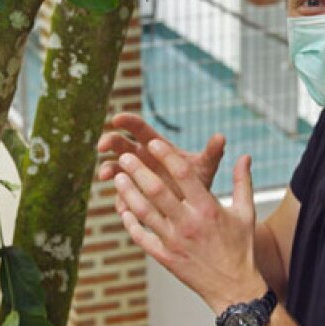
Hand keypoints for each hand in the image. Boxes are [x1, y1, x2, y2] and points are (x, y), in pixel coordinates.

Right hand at [97, 112, 224, 195]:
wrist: (193, 206)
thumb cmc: (198, 181)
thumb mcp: (205, 167)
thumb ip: (212, 153)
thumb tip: (222, 137)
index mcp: (155, 144)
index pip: (138, 127)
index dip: (126, 121)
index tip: (116, 119)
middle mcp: (140, 157)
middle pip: (119, 144)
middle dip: (109, 142)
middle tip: (102, 147)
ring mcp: (133, 176)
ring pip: (114, 168)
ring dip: (108, 169)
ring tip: (105, 175)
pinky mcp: (132, 195)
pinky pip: (121, 195)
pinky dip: (120, 199)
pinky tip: (123, 206)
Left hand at [113, 138, 265, 314]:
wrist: (234, 288)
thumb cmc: (241, 248)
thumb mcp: (246, 213)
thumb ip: (243, 182)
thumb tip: (245, 156)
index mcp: (208, 208)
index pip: (184, 175)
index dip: (166, 156)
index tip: (153, 142)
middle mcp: (188, 223)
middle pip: (157, 191)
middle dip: (138, 170)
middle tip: (124, 156)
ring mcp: (174, 241)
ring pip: (144, 212)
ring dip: (128, 192)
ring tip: (117, 177)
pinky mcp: (164, 257)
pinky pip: (141, 236)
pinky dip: (130, 222)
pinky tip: (123, 209)